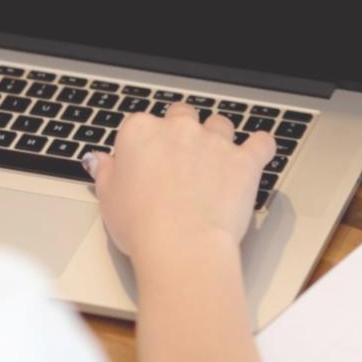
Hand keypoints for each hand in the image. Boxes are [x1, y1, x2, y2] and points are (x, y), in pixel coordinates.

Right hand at [86, 103, 276, 262]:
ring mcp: (214, 142)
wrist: (181, 245)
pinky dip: (260, 147)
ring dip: (219, 138)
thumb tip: (100, 160)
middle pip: (182, 116)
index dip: (145, 145)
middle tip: (180, 162)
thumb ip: (106, 172)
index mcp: (140, 132)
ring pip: (220, 124)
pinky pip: (261, 143)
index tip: (146, 164)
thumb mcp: (108, 199)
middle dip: (182, 133)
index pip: (141, 124)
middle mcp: (178, 129)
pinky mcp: (244, 161)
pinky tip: (257, 154)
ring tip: (215, 163)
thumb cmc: (143, 226)